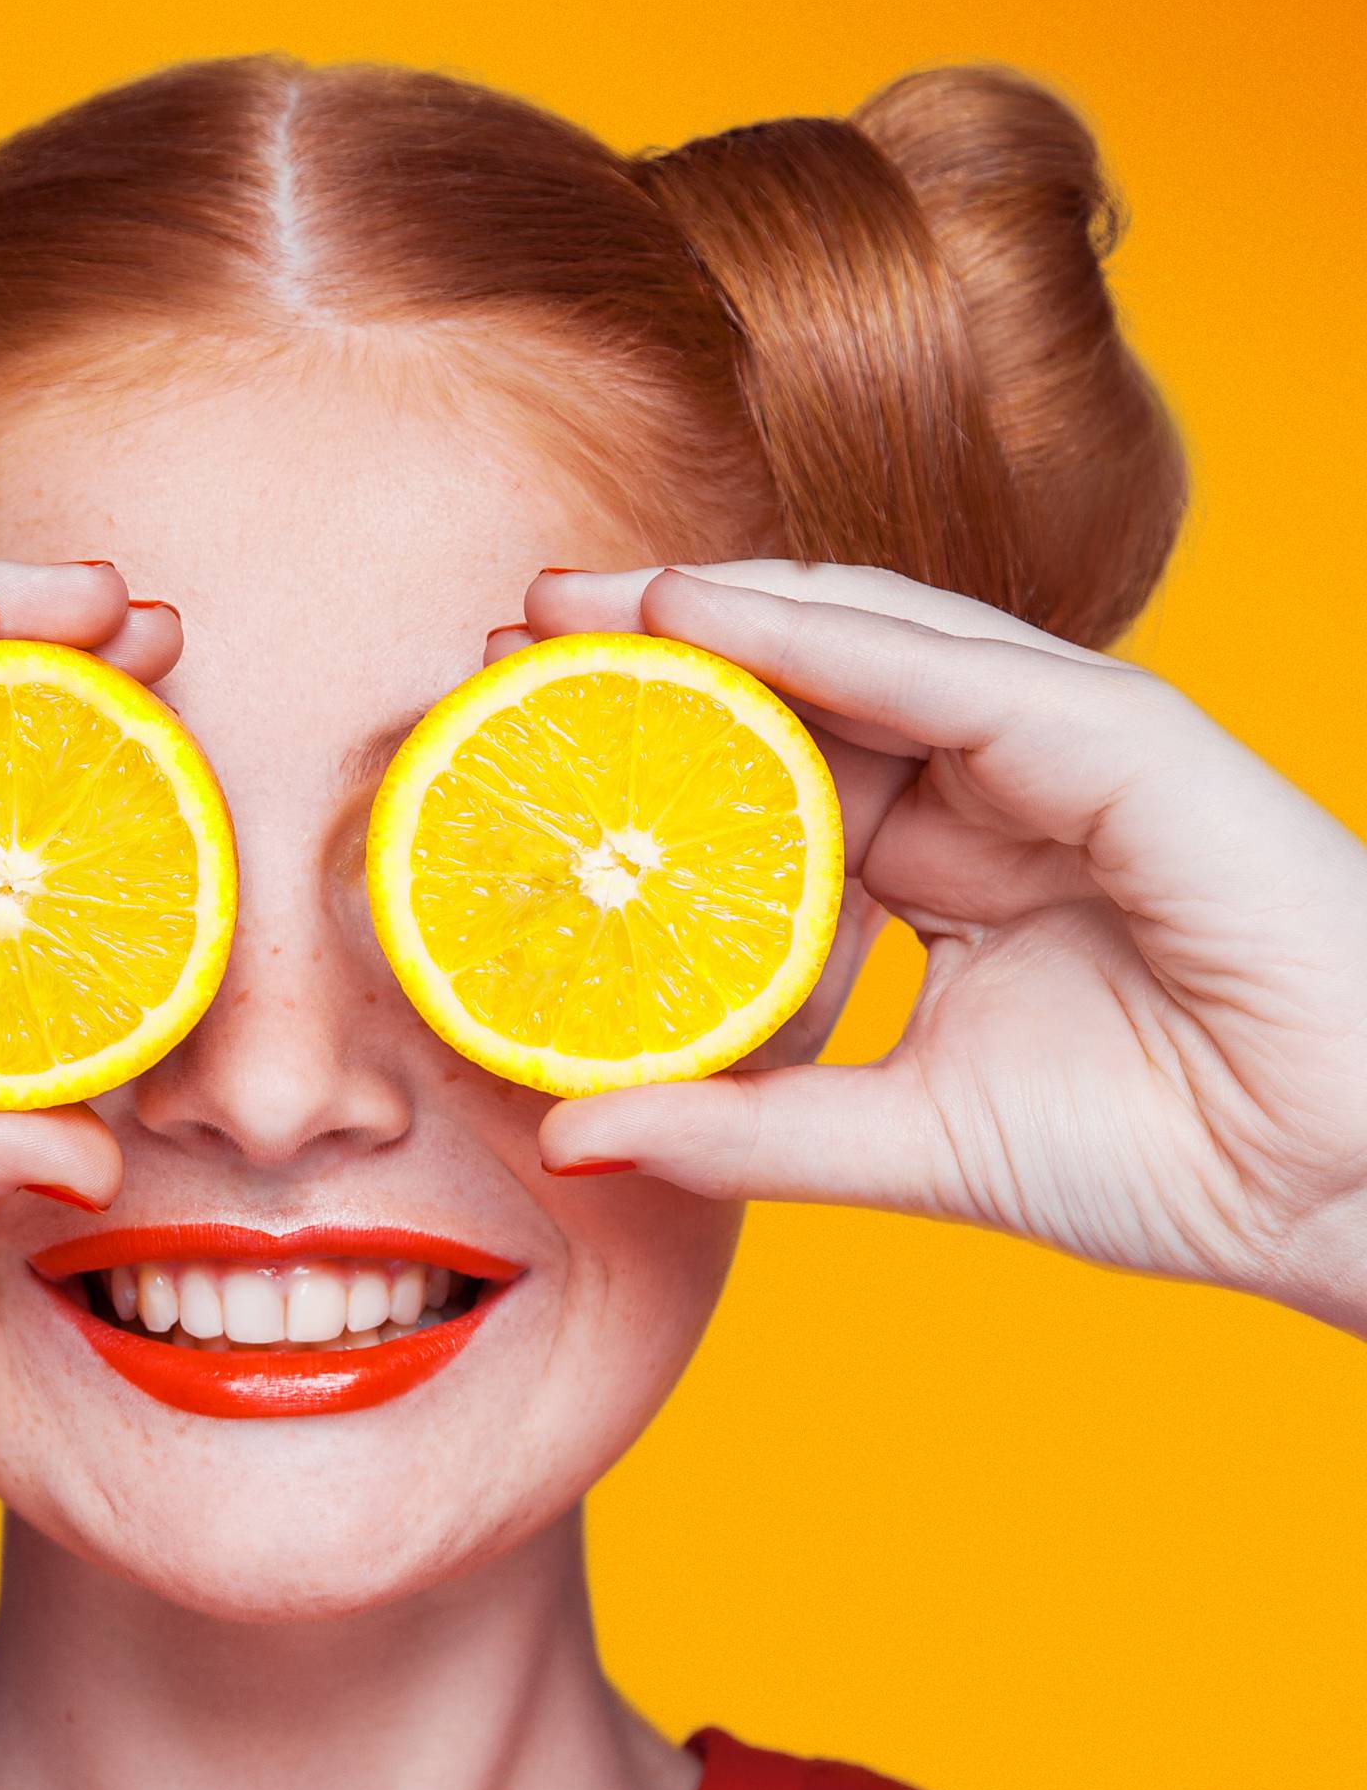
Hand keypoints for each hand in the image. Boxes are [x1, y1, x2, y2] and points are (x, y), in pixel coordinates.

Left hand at [516, 563, 1366, 1337]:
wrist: (1331, 1188)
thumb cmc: (1159, 1154)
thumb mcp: (900, 1139)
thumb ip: (743, 1127)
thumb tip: (570, 1138)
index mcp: (947, 865)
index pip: (772, 776)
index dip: (645, 751)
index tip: (511, 742)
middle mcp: (995, 786)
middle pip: (797, 685)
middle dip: (650, 654)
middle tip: (505, 633)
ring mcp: (1062, 748)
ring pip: (860, 644)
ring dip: (711, 611)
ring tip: (572, 600)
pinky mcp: (1125, 738)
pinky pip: (954, 670)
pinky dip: (824, 634)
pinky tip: (702, 609)